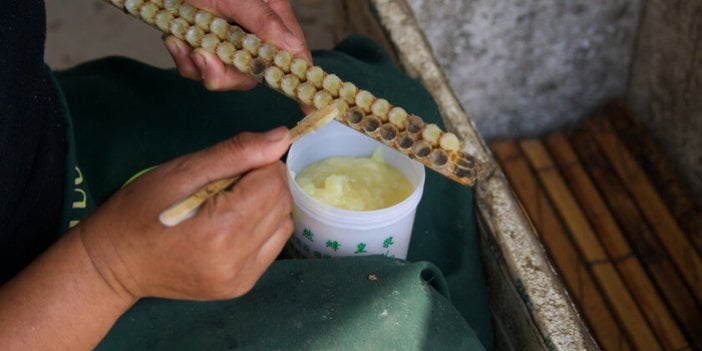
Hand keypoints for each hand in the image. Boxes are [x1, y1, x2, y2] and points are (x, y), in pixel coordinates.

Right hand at [76, 127, 293, 299]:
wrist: (114, 263)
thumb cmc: (140, 209)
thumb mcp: (183, 171)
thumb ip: (236, 153)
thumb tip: (281, 138)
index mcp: (221, 228)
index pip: (274, 181)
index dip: (259, 164)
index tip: (232, 167)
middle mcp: (237, 258)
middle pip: (282, 203)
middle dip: (264, 184)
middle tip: (226, 185)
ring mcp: (240, 277)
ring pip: (283, 225)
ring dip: (265, 207)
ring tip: (229, 206)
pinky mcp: (241, 286)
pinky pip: (272, 247)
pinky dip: (261, 229)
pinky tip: (232, 227)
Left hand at [165, 0, 311, 90]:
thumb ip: (264, 20)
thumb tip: (293, 49)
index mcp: (272, 18)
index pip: (293, 56)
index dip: (301, 83)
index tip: (310, 110)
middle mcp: (252, 34)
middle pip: (251, 75)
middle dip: (225, 74)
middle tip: (204, 58)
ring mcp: (226, 42)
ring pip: (222, 76)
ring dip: (199, 66)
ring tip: (183, 43)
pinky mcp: (201, 46)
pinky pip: (196, 69)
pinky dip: (183, 59)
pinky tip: (174, 40)